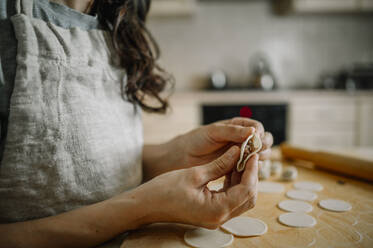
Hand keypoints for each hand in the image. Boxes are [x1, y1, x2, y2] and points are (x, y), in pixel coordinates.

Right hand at [134, 146, 257, 228]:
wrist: (147, 205)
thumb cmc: (165, 190)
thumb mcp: (195, 173)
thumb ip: (220, 164)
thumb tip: (238, 152)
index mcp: (217, 210)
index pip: (246, 190)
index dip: (252, 170)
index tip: (252, 153)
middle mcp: (219, 218)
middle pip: (248, 197)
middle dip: (250, 175)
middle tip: (247, 155)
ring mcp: (216, 218)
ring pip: (240, 199)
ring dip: (242, 179)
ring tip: (239, 160)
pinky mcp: (211, 214)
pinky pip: (230, 200)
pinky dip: (232, 185)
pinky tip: (229, 170)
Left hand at [179, 117, 272, 167]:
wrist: (183, 157)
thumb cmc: (196, 139)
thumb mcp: (213, 132)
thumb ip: (232, 131)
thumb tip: (253, 131)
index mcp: (237, 126)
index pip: (257, 127)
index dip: (259, 133)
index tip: (256, 138)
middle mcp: (241, 140)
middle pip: (263, 142)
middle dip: (263, 146)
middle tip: (256, 151)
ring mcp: (240, 154)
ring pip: (259, 156)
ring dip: (258, 158)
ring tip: (249, 161)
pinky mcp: (236, 168)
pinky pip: (249, 169)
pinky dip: (250, 169)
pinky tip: (243, 170)